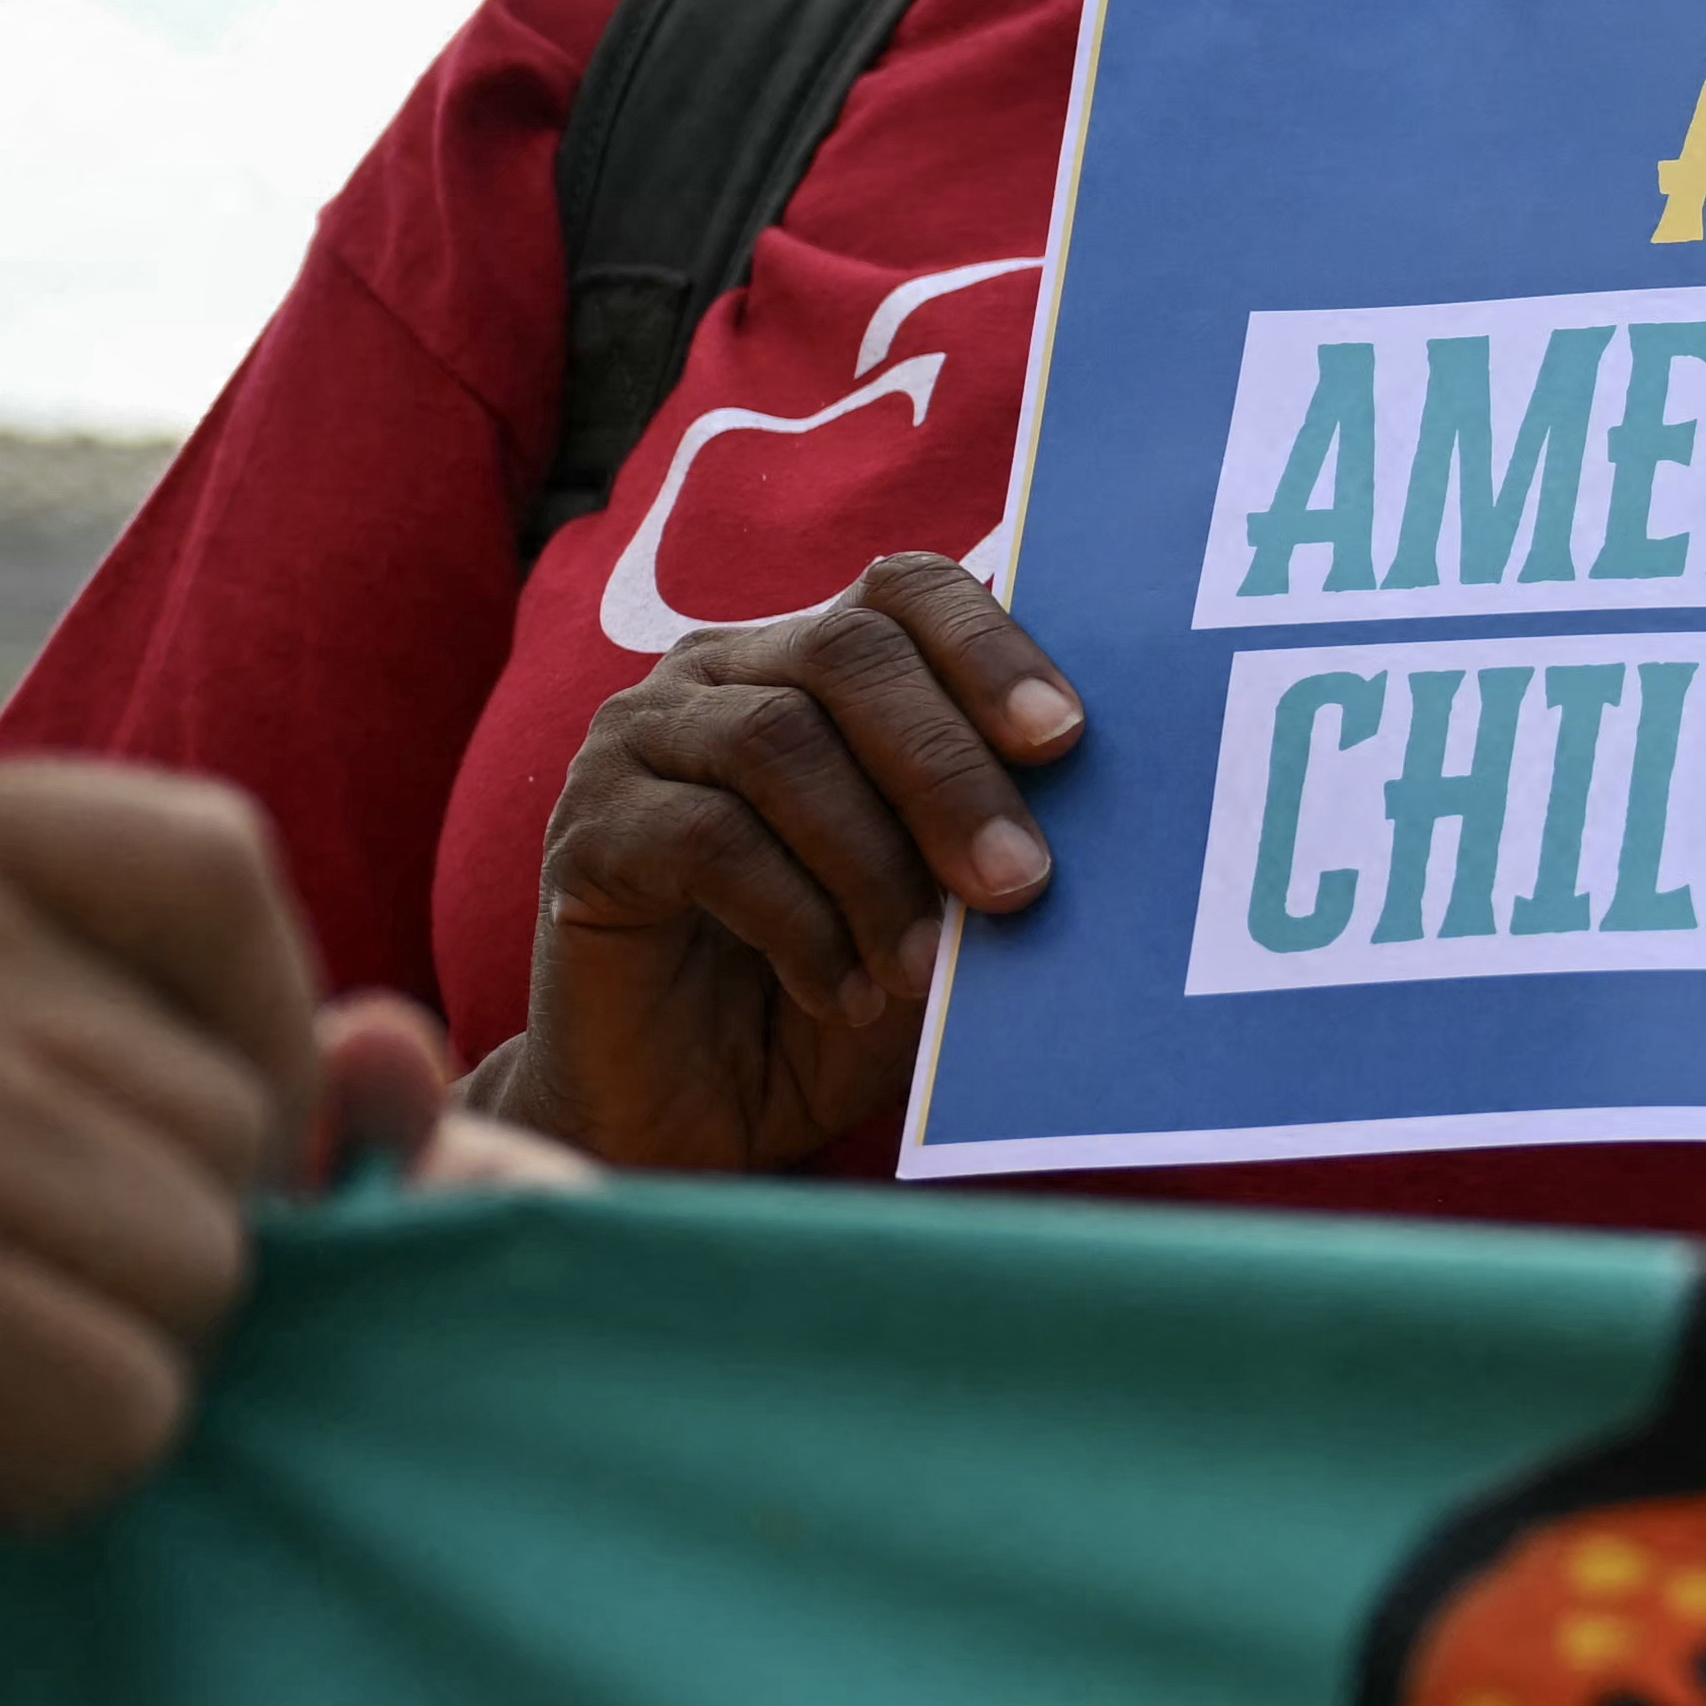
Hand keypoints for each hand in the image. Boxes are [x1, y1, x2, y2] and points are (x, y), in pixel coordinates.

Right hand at [522, 555, 1084, 1175]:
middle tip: (1018, 883)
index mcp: (821, 658)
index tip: (1066, 739)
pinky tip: (843, 992)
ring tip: (923, 966)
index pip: (908, 591)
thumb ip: (996, 841)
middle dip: (947, 769)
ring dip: (872, 861)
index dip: (989, 647)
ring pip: (775, 743)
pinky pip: (702, 840)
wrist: (700, 1114)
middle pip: (846, 655)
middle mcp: (721, 671)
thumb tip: (1118, 806)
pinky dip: (796, 920)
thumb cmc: (846, 991)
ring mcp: (639, 742)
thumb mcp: (943, 909)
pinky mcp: (587, 833)